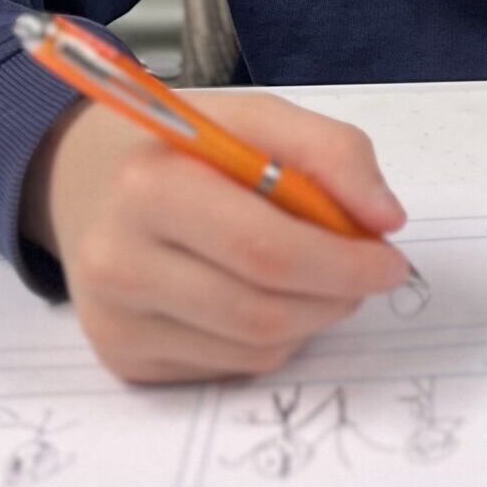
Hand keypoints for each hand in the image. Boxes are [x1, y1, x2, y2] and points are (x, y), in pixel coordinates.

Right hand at [20, 91, 411, 382]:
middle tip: (370, 274)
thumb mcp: (257, 119)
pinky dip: (273, 338)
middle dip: (338, 295)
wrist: (95, 183)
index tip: (391, 258)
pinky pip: (231, 367)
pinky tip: (266, 297)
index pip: (266, 247)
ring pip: (255, 348)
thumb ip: (332, 152)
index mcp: (150, 185)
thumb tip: (385, 219)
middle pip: (262, 310)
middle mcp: (119, 260)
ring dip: (312, 318)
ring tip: (319, 278)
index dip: (343, 261)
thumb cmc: (191, 149)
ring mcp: (116, 321)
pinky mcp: (124, 361)